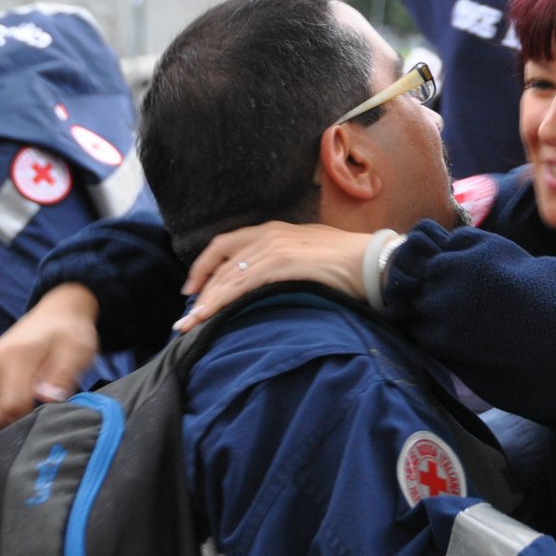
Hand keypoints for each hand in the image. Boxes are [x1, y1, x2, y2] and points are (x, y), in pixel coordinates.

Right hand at [0, 282, 99, 444]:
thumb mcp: (78, 349)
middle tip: (30, 431)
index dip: (27, 420)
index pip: (12, 404)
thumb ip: (63, 374)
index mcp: (17, 355)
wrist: (55, 313)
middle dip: (9, 430)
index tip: (43, 421)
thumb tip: (47, 398)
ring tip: (13, 435)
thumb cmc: (70, 333)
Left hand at [176, 221, 371, 332]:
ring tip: (188, 326)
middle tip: (184, 318)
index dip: (204, 267)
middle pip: (220, 262)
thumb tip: (268, 282)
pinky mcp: (282, 263)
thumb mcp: (308, 254)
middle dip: (199, 291)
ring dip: (205, 303)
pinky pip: (242, 285)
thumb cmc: (347, 262)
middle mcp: (269, 234)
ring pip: (227, 277)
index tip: (193, 290)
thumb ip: (284, 261)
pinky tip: (209, 316)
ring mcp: (275, 248)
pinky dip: (221, 302)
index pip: (225, 245)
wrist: (371, 260)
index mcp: (274, 229)